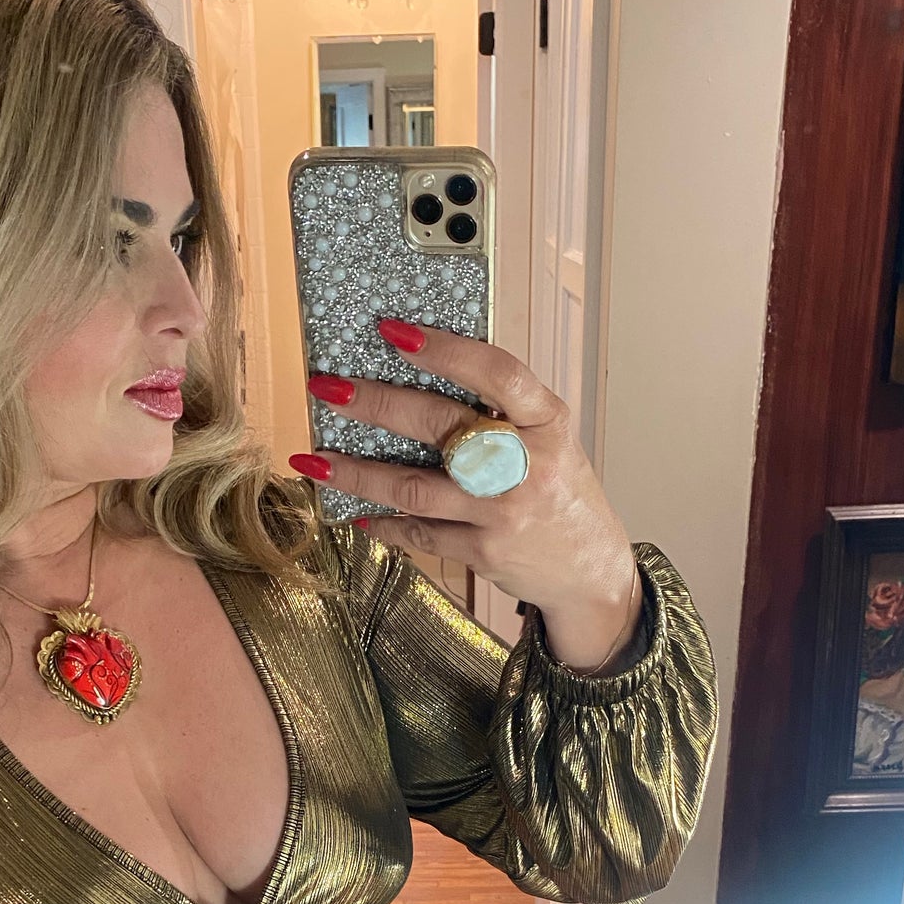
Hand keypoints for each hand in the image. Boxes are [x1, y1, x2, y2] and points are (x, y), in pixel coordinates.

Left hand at [293, 318, 642, 671]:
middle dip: (374, 403)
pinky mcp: (484, 552)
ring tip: (313, 459)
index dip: (444, 349)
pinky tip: (354, 509)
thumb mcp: (550, 440)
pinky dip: (383, 521)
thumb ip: (503, 411)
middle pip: (439, 425)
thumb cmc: (561, 493)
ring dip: (355, 473)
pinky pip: (419, 533)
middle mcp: (526, 466)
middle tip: (327, 388)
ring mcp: (502, 513)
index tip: (392, 331)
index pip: (496, 373)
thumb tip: (424, 369)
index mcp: (548, 422)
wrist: (590, 573)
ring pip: (413, 488)